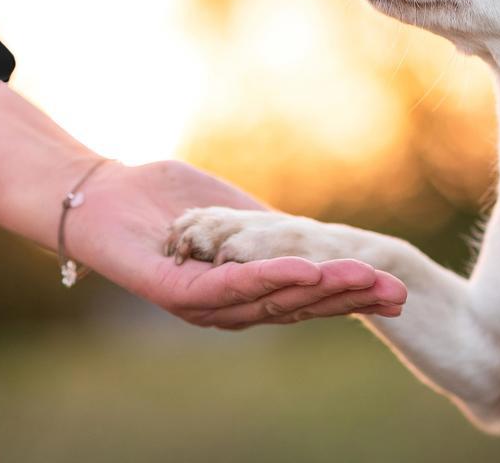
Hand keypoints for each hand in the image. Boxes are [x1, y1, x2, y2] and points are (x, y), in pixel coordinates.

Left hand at [70, 160, 406, 328]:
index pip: (306, 295)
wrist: (100, 193)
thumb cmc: (163, 200)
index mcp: (244, 289)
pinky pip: (232, 288)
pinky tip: (307, 270)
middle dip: (350, 298)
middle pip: (299, 306)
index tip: (395, 289)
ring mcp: (203, 304)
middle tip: (399, 293)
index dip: (350, 293)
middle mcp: (227, 306)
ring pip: (273, 300)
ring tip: (363, 279)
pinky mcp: (177, 293)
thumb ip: (268, 231)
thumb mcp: (232, 214)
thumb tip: (316, 242)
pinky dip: (272, 277)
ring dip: (322, 289)